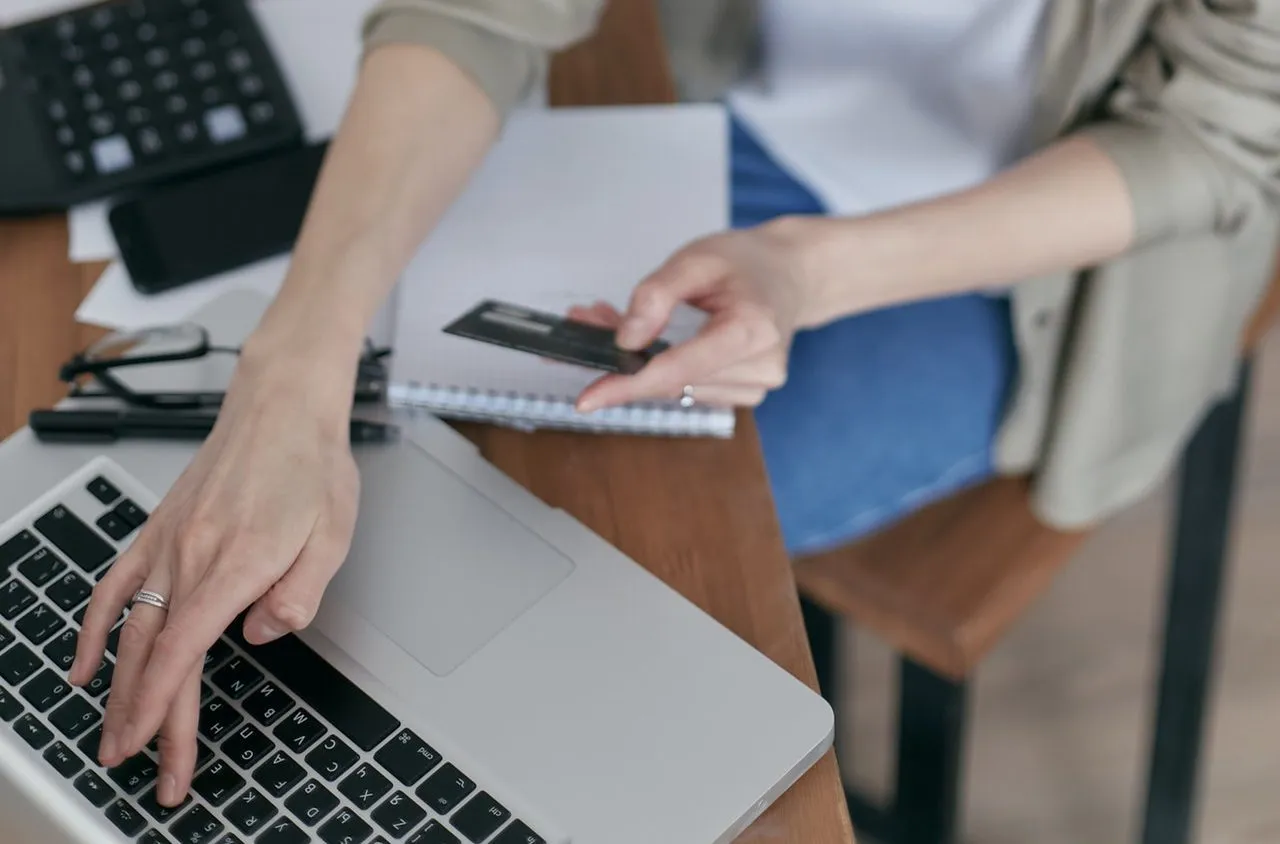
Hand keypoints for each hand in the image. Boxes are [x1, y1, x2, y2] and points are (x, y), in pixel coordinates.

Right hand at [68, 350, 360, 806]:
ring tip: (111, 735)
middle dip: (147, 719)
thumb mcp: (333, 532)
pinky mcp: (159, 531)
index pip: (185, 651)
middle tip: (143, 768)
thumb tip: (264, 633)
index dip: (163, 707)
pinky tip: (85, 663)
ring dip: (119, 688)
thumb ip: (300, 591)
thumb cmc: (311, 465)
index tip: (149, 749)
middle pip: (158, 654)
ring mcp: (168, 543)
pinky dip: (95, 628)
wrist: (281, 407)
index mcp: (238, 561)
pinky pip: (114, 585)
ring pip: (131, 629)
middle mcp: (192, 555)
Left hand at [574, 219, 820, 411]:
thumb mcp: (697, 258)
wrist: (791, 274)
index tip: (588, 398)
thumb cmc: (748, 262)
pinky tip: (648, 343)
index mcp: (752, 330)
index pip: (680, 369)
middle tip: (587, 325)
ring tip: (615, 321)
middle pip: (672, 381)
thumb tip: (625, 341)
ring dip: (639, 364)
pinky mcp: (745, 393)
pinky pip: (689, 389)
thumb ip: (657, 295)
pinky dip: (662, 370)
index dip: (629, 385)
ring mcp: (756, 386)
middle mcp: (760, 367)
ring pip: (675, 388)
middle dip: (623, 362)